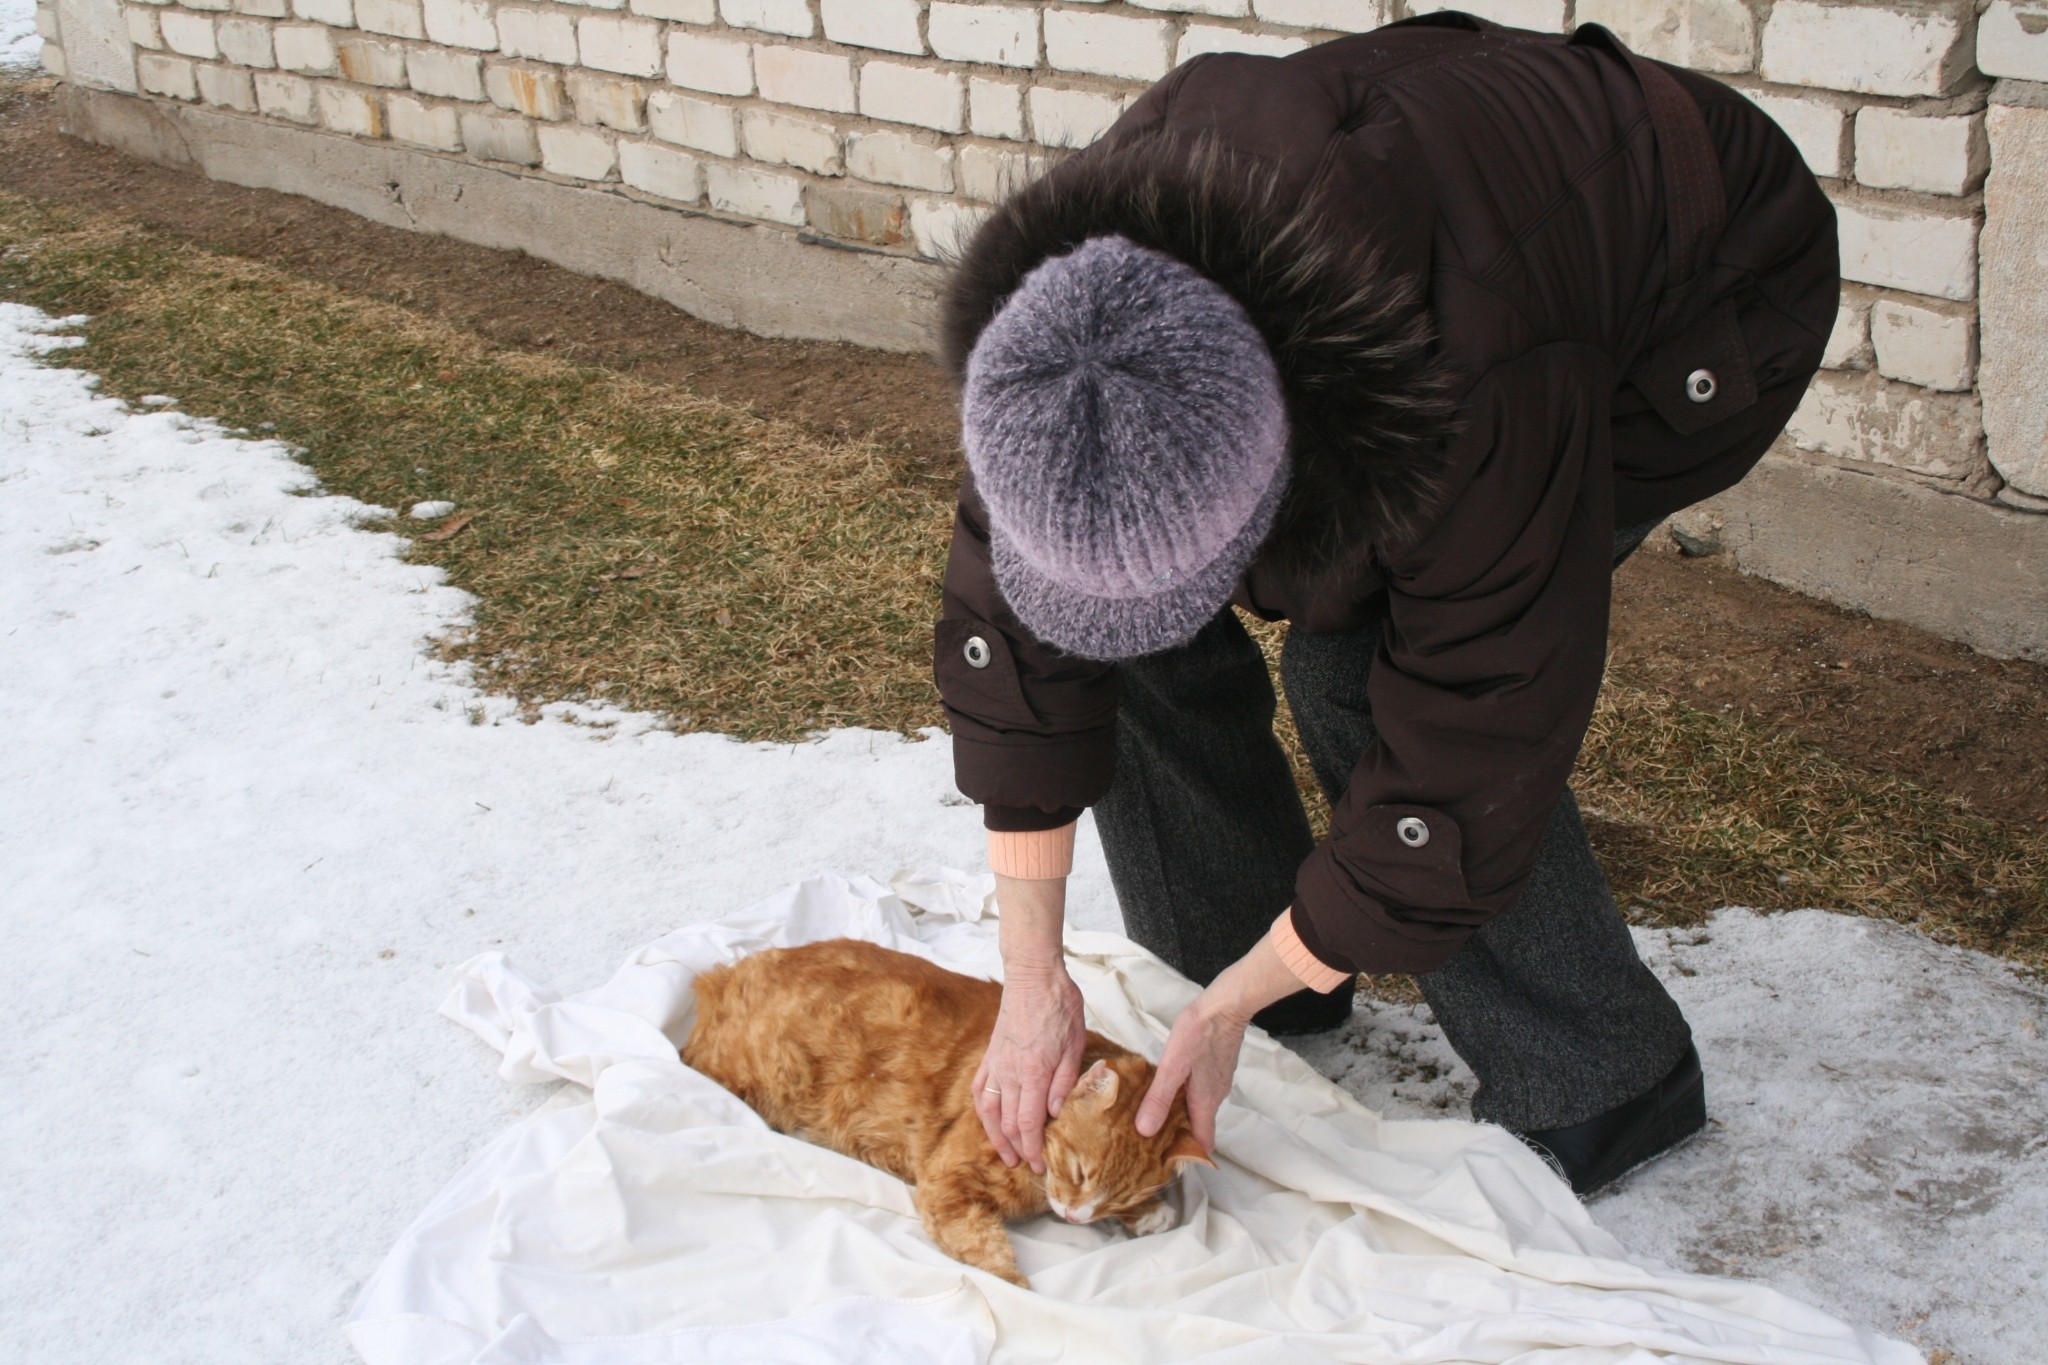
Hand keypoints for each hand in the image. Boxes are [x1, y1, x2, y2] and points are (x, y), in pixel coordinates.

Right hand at [973, 967, 1086, 1171]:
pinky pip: (980, 1089)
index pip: (1027, 1124)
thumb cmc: (1060, 1006)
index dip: (1032, 1149)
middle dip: (1017, 1149)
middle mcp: (1009, 1073)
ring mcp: (996, 1064)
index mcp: (1033, 1073)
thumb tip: (1056, 1113)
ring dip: (996, 1137)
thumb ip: (1066, 1081)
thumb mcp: (1076, 1043)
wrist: (1033, 975)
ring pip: (989, 1111)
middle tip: (1028, 1167)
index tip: (1038, 1166)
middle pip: (1007, 1123)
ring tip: (1006, 1154)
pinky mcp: (990, 1054)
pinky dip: (983, 1110)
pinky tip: (988, 1120)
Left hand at [1136, 924, 1305, 1149]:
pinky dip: (1184, 1097)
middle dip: (1175, 1135)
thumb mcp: (1172, 1066)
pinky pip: (1199, 1092)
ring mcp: (1218, 1082)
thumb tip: (1145, 1131)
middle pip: (1197, 1127)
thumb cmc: (1199, 1033)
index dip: (1185, 1155)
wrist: (1225, 1004)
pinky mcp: (1216, 1068)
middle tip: (1146, 1138)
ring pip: (1197, 1109)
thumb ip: (1159, 1098)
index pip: (1201, 1143)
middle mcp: (1215, 1097)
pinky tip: (1166, 1087)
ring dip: (1177, 1114)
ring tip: (1150, 1113)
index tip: (1162, 1160)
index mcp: (1205, 1103)